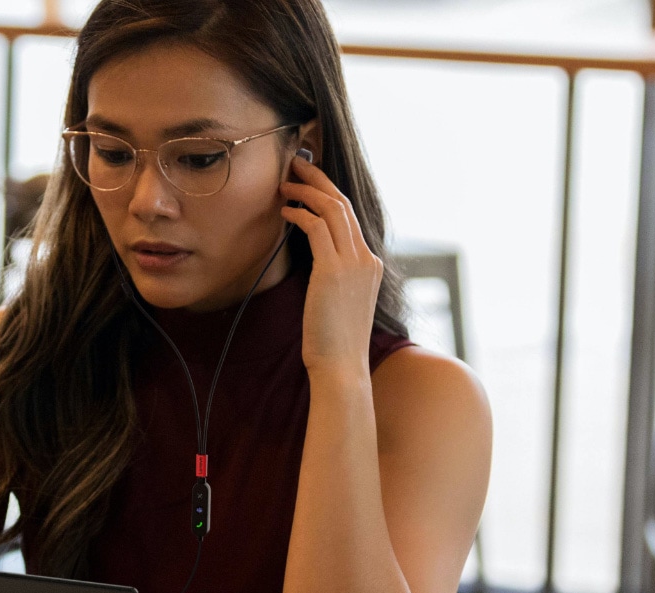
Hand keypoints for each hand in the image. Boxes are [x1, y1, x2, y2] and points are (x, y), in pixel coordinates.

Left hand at [279, 155, 382, 376]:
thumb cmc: (332, 340)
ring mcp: (353, 263)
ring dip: (306, 192)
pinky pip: (317, 228)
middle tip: (296, 165)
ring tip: (284, 183)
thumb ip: (332, 277)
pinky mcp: (334, 270)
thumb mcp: (338, 302)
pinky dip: (300, 215)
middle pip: (343, 205)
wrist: (341, 365)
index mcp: (370, 264)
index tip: (309, 183)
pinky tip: (284, 212)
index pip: (350, 218)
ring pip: (332, 210)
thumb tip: (313, 265)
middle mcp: (366, 258)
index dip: (328, 195)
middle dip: (319, 181)